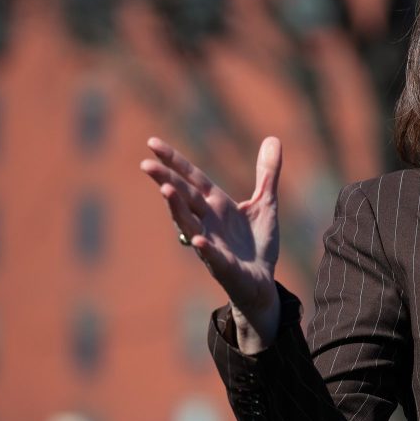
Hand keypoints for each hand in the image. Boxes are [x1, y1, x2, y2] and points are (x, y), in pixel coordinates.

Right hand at [139, 136, 282, 347]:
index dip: (175, 161)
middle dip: (167, 180)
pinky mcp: (223, 266)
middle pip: (186, 197)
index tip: (152, 143)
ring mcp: (212, 244)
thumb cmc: (257, 243)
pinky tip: (199, 241)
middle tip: (146, 164)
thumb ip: (267, 173)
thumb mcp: (266, 203)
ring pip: (190, 224)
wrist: (262, 282)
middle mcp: (209, 221)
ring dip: (177, 209)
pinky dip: (205, 249)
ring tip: (165, 191)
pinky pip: (212, 257)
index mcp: (217, 204)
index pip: (193, 178)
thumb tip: (273, 138)